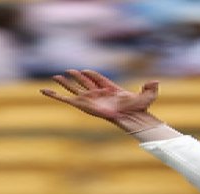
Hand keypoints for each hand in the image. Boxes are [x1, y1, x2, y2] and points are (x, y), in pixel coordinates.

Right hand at [41, 69, 162, 131]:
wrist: (131, 117)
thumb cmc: (139, 108)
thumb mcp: (147, 95)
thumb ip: (151, 88)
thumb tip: (155, 81)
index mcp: (110, 90)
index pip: (98, 79)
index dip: (92, 75)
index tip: (84, 70)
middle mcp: (98, 94)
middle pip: (84, 83)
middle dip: (76, 77)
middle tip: (68, 71)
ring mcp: (89, 99)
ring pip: (74, 89)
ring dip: (65, 83)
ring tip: (55, 76)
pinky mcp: (83, 104)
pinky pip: (66, 99)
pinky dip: (54, 96)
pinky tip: (44, 91)